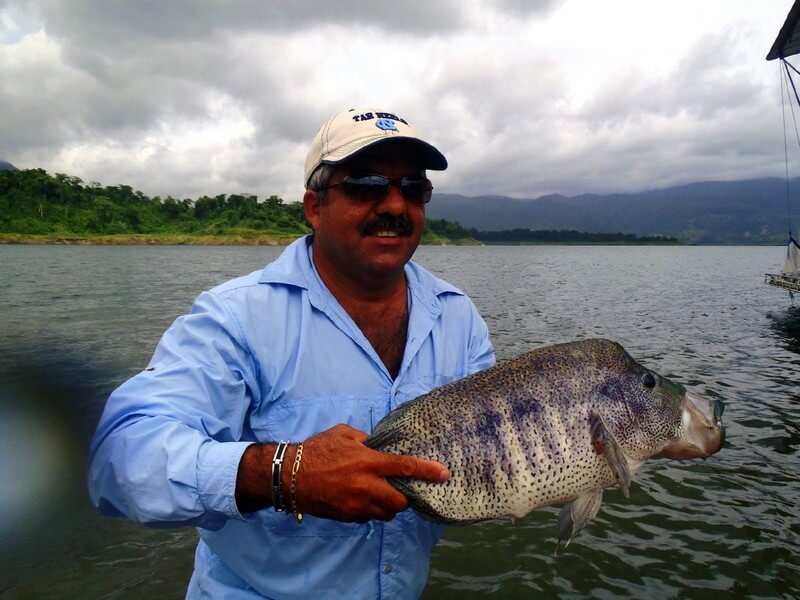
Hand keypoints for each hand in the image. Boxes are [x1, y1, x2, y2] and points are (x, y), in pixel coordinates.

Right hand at [293, 424, 448, 522]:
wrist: (290, 477)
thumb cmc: (317, 450)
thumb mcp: (343, 434)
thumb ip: (366, 439)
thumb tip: (379, 445)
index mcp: (368, 462)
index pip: (404, 467)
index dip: (427, 471)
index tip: (444, 474)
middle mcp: (366, 486)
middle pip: (400, 501)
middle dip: (405, 496)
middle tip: (400, 488)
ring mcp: (357, 505)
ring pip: (387, 513)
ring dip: (389, 506)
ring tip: (380, 493)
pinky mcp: (348, 516)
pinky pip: (369, 518)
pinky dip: (371, 510)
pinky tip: (362, 499)